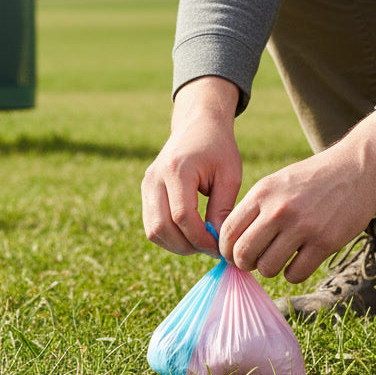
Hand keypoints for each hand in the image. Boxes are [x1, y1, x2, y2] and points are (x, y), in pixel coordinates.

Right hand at [142, 77, 242, 255]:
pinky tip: (190, 234)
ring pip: (153, 230)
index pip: (182, 216)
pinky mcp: (146, 191)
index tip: (220, 246)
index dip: (201, 238)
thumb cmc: (218, 148)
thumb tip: (218, 243)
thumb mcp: (229, 175)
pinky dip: (169, 236)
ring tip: (201, 242)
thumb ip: (223, 209)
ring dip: (176, 244)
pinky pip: (152, 224)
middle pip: (161, 227)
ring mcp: (147, 185)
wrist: (197, 125)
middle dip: (187, 246)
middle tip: (211, 249)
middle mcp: (155, 178)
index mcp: (177, 170)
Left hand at [218, 111, 375, 281]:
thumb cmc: (312, 179)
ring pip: (267, 267)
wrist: (356, 168)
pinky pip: (295, 274)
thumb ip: (255, 208)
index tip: (234, 255)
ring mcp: (302, 226)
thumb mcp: (276, 183)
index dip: (226, 250)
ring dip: (269, 270)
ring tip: (278, 261)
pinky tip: (298, 263)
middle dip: (244, 264)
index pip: (228, 231)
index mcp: (262, 193)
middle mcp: (278, 210)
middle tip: (253, 263)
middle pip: (243, 253)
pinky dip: (293, 274)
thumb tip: (232, 241)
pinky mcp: (325, 242)